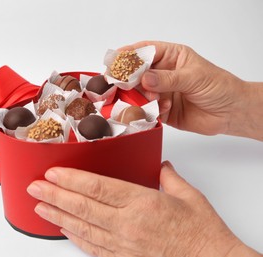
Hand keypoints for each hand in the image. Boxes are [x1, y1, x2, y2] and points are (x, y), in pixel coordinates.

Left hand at [27, 163, 260, 256]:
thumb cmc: (202, 233)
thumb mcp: (189, 196)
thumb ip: (169, 178)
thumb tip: (161, 166)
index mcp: (142, 203)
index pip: (97, 187)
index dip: (71, 180)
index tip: (53, 173)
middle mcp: (128, 224)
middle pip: (83, 207)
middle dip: (54, 196)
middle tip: (34, 188)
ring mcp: (123, 245)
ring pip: (83, 228)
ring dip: (58, 216)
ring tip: (40, 208)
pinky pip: (93, 248)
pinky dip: (76, 238)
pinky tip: (64, 230)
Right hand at [120, 41, 261, 137]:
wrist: (230, 113)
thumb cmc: (218, 87)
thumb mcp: (194, 78)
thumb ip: (168, 79)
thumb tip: (145, 78)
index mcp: (171, 57)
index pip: (145, 52)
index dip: (129, 55)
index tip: (116, 61)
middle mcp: (163, 74)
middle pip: (136, 73)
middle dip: (128, 79)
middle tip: (121, 85)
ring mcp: (160, 92)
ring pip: (139, 93)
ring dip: (140, 97)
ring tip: (152, 100)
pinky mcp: (161, 110)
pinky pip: (147, 110)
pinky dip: (149, 111)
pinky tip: (163, 109)